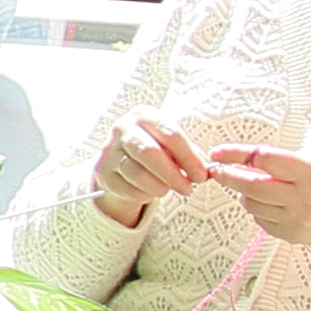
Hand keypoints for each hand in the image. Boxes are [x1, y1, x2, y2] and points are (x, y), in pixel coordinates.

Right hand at [93, 116, 214, 226]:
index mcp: (144, 115)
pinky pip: (127, 188)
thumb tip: (207, 171)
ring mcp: (109, 149)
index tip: (202, 175)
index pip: (170, 134)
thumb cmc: (157, 148)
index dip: (188, 157)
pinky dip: (143, 194)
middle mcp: (123, 128)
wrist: (122, 158)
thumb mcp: (173, 145)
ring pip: (137, 174)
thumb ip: (190, 155)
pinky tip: (149, 191)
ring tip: (168, 189)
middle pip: (150, 153)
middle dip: (173, 175)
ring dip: (159, 187)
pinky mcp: (102, 171)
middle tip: (188, 189)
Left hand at [208, 140, 310, 258]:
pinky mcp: (290, 235)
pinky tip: (268, 202)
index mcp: (310, 173)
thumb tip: (248, 158)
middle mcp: (302, 198)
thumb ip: (287, 160)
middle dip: (228, 176)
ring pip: (252, 204)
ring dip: (244, 193)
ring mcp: (295, 219)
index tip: (220, 152)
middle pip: (251, 185)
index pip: (263, 160)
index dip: (237, 154)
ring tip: (253, 184)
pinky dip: (258, 209)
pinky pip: (261, 220)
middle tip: (216, 169)